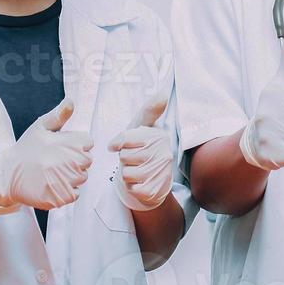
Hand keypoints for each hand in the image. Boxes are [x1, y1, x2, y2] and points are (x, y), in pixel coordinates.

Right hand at [0, 97, 93, 213]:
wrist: (7, 176)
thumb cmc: (26, 149)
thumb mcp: (40, 128)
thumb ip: (59, 115)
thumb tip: (70, 101)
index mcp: (69, 142)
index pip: (88, 142)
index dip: (75, 144)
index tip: (60, 147)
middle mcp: (70, 162)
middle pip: (87, 161)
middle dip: (75, 160)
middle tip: (55, 161)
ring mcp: (66, 181)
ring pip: (82, 178)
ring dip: (72, 176)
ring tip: (52, 173)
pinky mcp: (61, 198)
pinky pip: (75, 194)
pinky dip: (67, 191)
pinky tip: (52, 185)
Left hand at [108, 92, 173, 211]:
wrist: (155, 177)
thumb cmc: (143, 147)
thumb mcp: (143, 126)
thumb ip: (149, 110)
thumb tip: (164, 95)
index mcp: (159, 136)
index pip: (126, 139)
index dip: (119, 143)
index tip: (122, 144)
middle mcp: (164, 153)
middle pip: (125, 157)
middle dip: (125, 159)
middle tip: (134, 158)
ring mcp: (161, 172)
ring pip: (127, 174)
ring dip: (127, 174)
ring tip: (137, 170)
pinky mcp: (156, 190)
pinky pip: (132, 189)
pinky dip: (131, 187)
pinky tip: (140, 182)